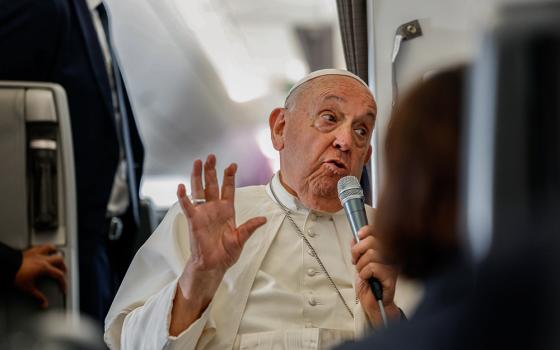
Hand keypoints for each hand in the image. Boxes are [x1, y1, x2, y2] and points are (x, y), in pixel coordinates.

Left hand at [14, 244, 66, 308]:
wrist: (5, 267)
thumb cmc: (15, 276)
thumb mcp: (28, 288)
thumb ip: (38, 296)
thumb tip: (44, 303)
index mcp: (44, 268)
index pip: (59, 275)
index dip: (63, 282)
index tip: (63, 288)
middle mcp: (43, 259)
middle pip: (60, 260)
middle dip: (63, 266)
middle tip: (62, 271)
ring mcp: (37, 253)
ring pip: (51, 248)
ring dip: (55, 252)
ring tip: (56, 256)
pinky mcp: (30, 250)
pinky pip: (40, 246)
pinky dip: (44, 248)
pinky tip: (43, 250)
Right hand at [170, 154, 265, 334]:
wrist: (213, 265)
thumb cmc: (226, 253)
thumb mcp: (241, 239)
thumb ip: (250, 227)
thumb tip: (263, 219)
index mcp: (227, 210)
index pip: (228, 189)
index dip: (229, 176)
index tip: (232, 165)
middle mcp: (214, 208)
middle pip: (212, 184)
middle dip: (212, 170)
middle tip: (211, 156)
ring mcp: (203, 213)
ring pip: (199, 190)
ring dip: (197, 176)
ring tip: (197, 162)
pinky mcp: (193, 221)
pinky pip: (187, 206)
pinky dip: (184, 197)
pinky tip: (181, 187)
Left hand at [351, 225, 399, 326]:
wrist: (373, 302)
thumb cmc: (369, 283)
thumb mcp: (360, 262)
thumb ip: (358, 250)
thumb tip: (353, 239)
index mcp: (385, 249)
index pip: (378, 231)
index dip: (366, 231)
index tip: (359, 236)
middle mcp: (391, 255)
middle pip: (372, 241)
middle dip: (357, 251)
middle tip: (355, 261)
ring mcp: (392, 265)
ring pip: (371, 255)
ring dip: (360, 265)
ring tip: (363, 272)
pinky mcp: (390, 276)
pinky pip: (372, 267)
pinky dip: (364, 273)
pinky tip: (367, 278)